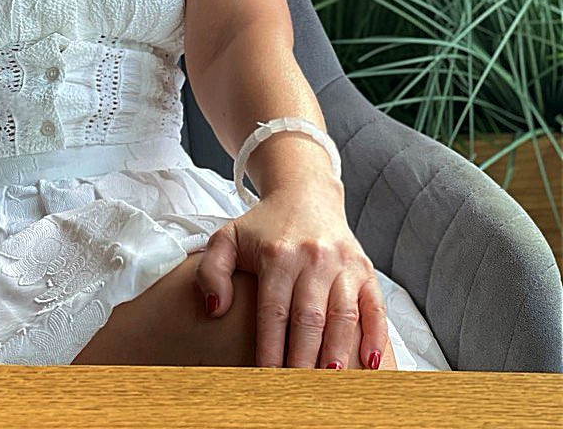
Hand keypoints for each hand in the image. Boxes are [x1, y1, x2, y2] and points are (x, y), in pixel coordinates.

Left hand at [193, 180, 387, 369]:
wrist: (305, 193)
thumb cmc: (263, 226)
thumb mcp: (227, 237)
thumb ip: (211, 270)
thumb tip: (216, 308)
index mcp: (277, 254)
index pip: (273, 312)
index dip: (270, 348)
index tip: (265, 380)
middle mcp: (313, 258)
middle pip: (309, 319)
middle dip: (303, 360)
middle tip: (298, 393)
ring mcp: (342, 263)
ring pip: (342, 315)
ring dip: (338, 352)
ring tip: (331, 383)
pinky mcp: (365, 268)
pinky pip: (375, 305)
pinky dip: (375, 335)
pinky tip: (370, 364)